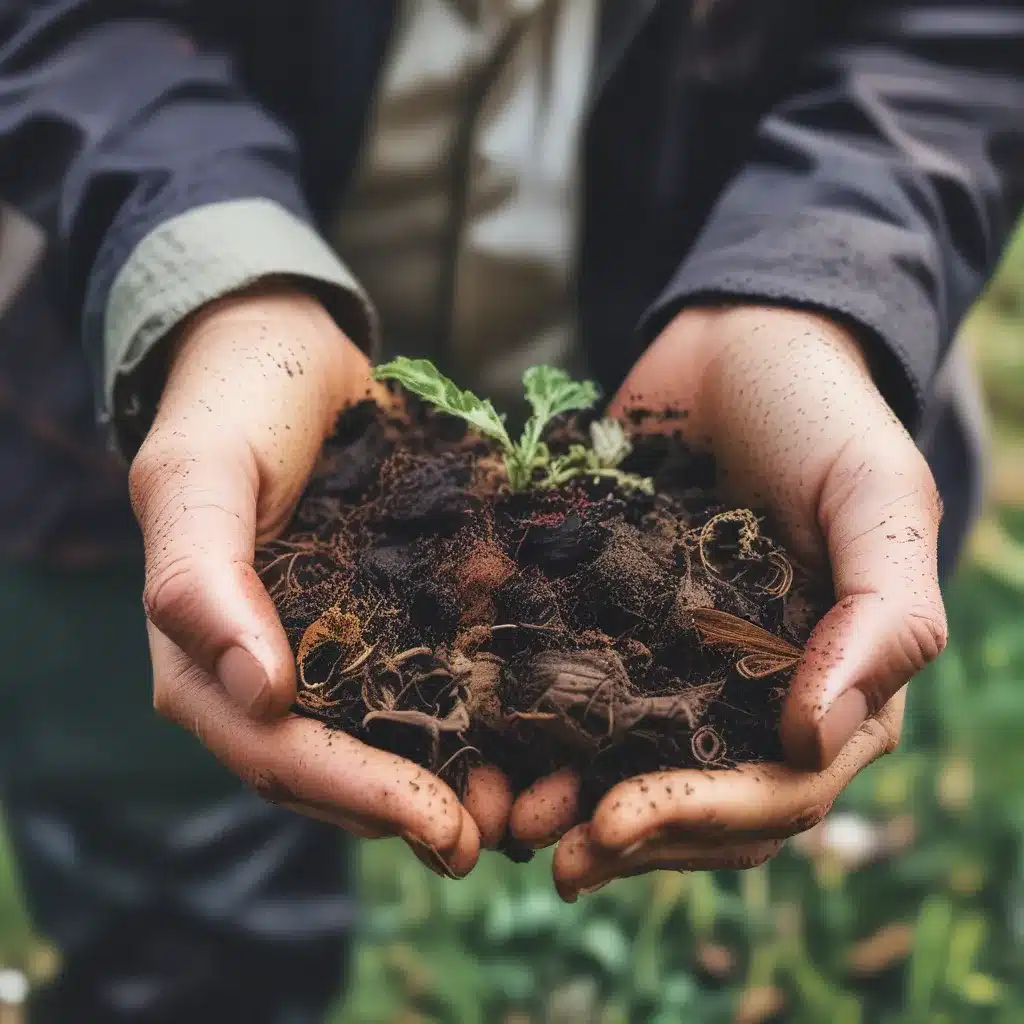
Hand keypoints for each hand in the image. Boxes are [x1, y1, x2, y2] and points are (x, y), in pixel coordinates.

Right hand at [130, 285, 511, 876]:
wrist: (290, 354)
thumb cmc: (236, 405)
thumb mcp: (200, 475)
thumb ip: (200, 579)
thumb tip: (254, 693)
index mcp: (208, 660)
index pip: (277, 756)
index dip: (358, 798)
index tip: (444, 826)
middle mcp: (268, 670)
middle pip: (336, 770)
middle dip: (414, 811)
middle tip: (501, 836)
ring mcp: (330, 646)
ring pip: (387, 741)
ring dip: (455, 783)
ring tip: (533, 802)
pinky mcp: (385, 615)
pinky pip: (427, 680)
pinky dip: (474, 718)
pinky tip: (532, 730)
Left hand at [509, 305, 945, 898]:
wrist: (736, 344)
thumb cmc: (820, 414)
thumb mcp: (876, 500)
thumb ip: (881, 617)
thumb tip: (817, 740)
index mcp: (830, 683)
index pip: (777, 787)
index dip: (702, 816)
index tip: (615, 820)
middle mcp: (751, 690)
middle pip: (697, 797)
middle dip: (629, 834)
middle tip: (544, 849)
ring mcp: (677, 659)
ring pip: (628, 762)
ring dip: (568, 801)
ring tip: (500, 814)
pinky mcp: (613, 620)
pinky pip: (572, 687)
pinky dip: (530, 722)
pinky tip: (477, 735)